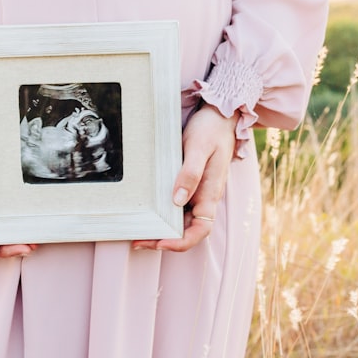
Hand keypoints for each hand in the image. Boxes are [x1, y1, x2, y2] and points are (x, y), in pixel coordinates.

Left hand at [132, 105, 236, 251]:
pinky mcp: (189, 185)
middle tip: (138, 241)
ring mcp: (197, 192)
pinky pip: (177, 207)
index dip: (181, 242)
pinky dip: (163, 214)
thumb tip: (177, 200)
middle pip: (187, 230)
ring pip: (181, 221)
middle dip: (164, 240)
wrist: (219, 115)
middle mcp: (204, 197)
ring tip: (139, 231)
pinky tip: (149, 211)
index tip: (158, 242)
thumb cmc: (211, 129)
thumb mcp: (199, 148)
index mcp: (210, 193)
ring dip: (162, 229)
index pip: (200, 230)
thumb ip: (190, 173)